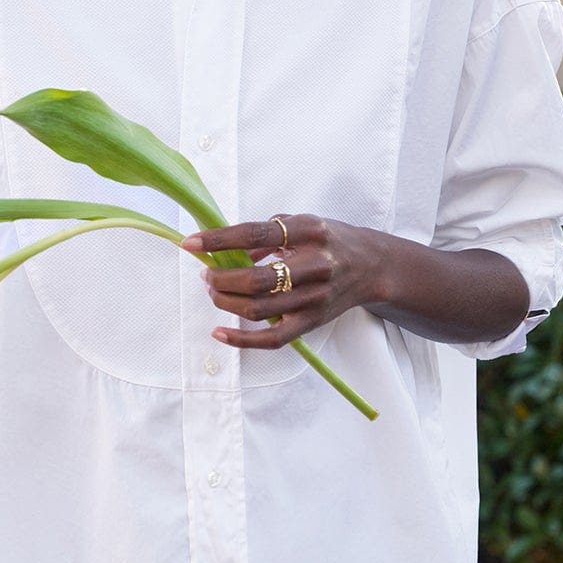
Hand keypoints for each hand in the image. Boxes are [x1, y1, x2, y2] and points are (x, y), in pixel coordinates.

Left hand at [179, 214, 388, 351]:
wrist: (372, 267)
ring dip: (225, 301)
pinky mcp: (311, 322)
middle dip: (220, 278)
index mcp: (310, 232)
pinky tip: (219, 331)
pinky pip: (271, 338)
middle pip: (256, 280)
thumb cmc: (330, 241)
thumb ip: (267, 231)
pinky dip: (241, 339)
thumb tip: (227, 247)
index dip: (219, 239)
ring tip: (213, 290)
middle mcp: (314, 266)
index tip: (191, 243)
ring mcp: (314, 298)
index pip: (255, 234)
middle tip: (206, 273)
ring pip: (258, 309)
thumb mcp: (303, 223)